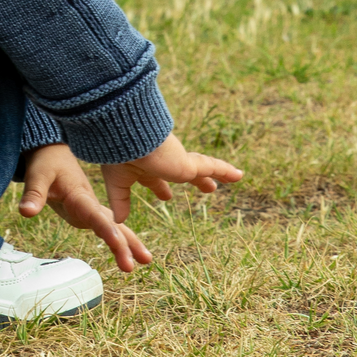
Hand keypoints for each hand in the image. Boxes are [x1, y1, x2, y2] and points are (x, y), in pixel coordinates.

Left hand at [19, 143, 152, 272]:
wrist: (53, 152)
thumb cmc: (46, 162)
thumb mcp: (37, 175)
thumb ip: (33, 194)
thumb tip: (26, 213)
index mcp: (81, 195)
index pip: (96, 216)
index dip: (107, 230)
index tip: (119, 244)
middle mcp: (91, 203)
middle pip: (113, 225)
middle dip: (128, 243)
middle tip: (143, 262)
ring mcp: (92, 209)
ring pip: (115, 227)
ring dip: (130, 243)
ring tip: (147, 261)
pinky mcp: (88, 212)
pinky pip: (107, 227)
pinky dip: (121, 240)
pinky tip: (129, 253)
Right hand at [101, 132, 242, 222]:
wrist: (127, 137)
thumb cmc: (117, 155)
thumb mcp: (117, 182)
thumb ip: (120, 201)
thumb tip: (118, 220)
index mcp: (143, 166)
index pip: (154, 179)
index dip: (159, 188)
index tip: (166, 197)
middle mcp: (162, 162)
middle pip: (182, 172)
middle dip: (192, 180)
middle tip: (204, 187)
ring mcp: (177, 161)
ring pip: (199, 168)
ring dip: (208, 176)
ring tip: (217, 185)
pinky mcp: (189, 163)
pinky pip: (212, 166)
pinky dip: (225, 170)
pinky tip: (239, 175)